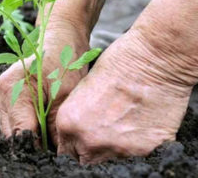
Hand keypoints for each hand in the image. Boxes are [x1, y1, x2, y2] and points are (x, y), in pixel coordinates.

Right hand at [0, 21, 88, 144]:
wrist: (60, 38)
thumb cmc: (64, 60)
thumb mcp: (64, 94)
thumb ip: (55, 126)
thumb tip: (56, 153)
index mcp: (12, 90)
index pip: (20, 133)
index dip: (37, 148)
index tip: (53, 154)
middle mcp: (0, 94)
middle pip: (13, 134)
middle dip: (33, 144)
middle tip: (54, 148)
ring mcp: (1, 96)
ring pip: (12, 130)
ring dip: (30, 136)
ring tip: (49, 136)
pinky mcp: (6, 98)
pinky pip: (14, 121)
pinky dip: (28, 127)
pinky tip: (43, 125)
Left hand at [56, 28, 190, 162]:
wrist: (152, 60)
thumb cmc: (116, 63)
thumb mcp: (83, 88)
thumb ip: (76, 116)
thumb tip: (78, 131)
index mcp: (69, 123)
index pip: (66, 150)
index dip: (75, 142)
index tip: (82, 137)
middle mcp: (89, 140)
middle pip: (86, 158)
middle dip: (91, 147)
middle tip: (103, 129)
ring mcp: (117, 148)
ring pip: (110, 157)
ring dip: (113, 144)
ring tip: (124, 120)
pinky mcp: (144, 149)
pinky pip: (136, 154)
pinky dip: (137, 142)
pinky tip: (139, 120)